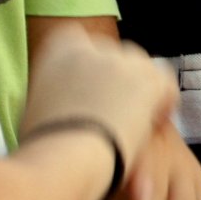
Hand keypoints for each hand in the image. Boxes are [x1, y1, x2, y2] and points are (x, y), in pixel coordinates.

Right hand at [21, 29, 175, 185]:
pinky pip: (166, 84)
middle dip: (117, 79)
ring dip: (139, 89)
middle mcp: (91, 48)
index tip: (92, 90)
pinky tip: (154, 123)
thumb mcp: (34, 109)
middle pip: (115, 53)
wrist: (63, 161)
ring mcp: (120, 62)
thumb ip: (51, 93)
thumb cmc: (41, 149)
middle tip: (114, 111)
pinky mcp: (146, 81)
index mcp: (57, 51)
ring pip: (142, 67)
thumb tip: (58, 102)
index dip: (89, 64)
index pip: (77, 38)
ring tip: (133, 120)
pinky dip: (163, 102)